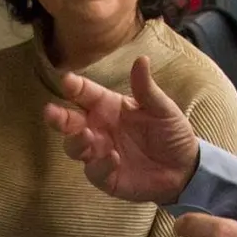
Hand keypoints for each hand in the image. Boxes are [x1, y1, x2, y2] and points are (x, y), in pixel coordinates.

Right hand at [42, 56, 200, 203]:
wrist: (185, 168)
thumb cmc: (171, 133)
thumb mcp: (162, 108)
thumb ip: (146, 88)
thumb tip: (141, 59)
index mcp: (108, 107)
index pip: (85, 94)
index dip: (74, 87)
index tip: (67, 81)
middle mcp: (98, 129)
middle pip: (69, 122)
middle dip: (57, 117)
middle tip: (50, 111)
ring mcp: (99, 154)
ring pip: (74, 147)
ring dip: (75, 141)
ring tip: (85, 135)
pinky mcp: (106, 177)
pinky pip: (94, 172)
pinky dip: (100, 165)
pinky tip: (113, 158)